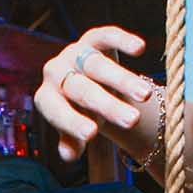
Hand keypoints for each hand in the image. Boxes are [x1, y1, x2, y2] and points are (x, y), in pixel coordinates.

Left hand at [36, 25, 156, 163]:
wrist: (89, 85)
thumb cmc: (82, 114)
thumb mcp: (76, 132)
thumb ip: (72, 142)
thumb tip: (68, 156)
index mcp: (46, 99)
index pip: (57, 112)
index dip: (72, 122)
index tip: (91, 135)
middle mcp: (55, 73)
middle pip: (82, 89)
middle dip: (108, 105)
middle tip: (132, 121)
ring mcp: (74, 53)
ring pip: (97, 65)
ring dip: (122, 79)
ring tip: (145, 95)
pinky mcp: (93, 38)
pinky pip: (106, 36)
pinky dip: (122, 40)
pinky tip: (140, 48)